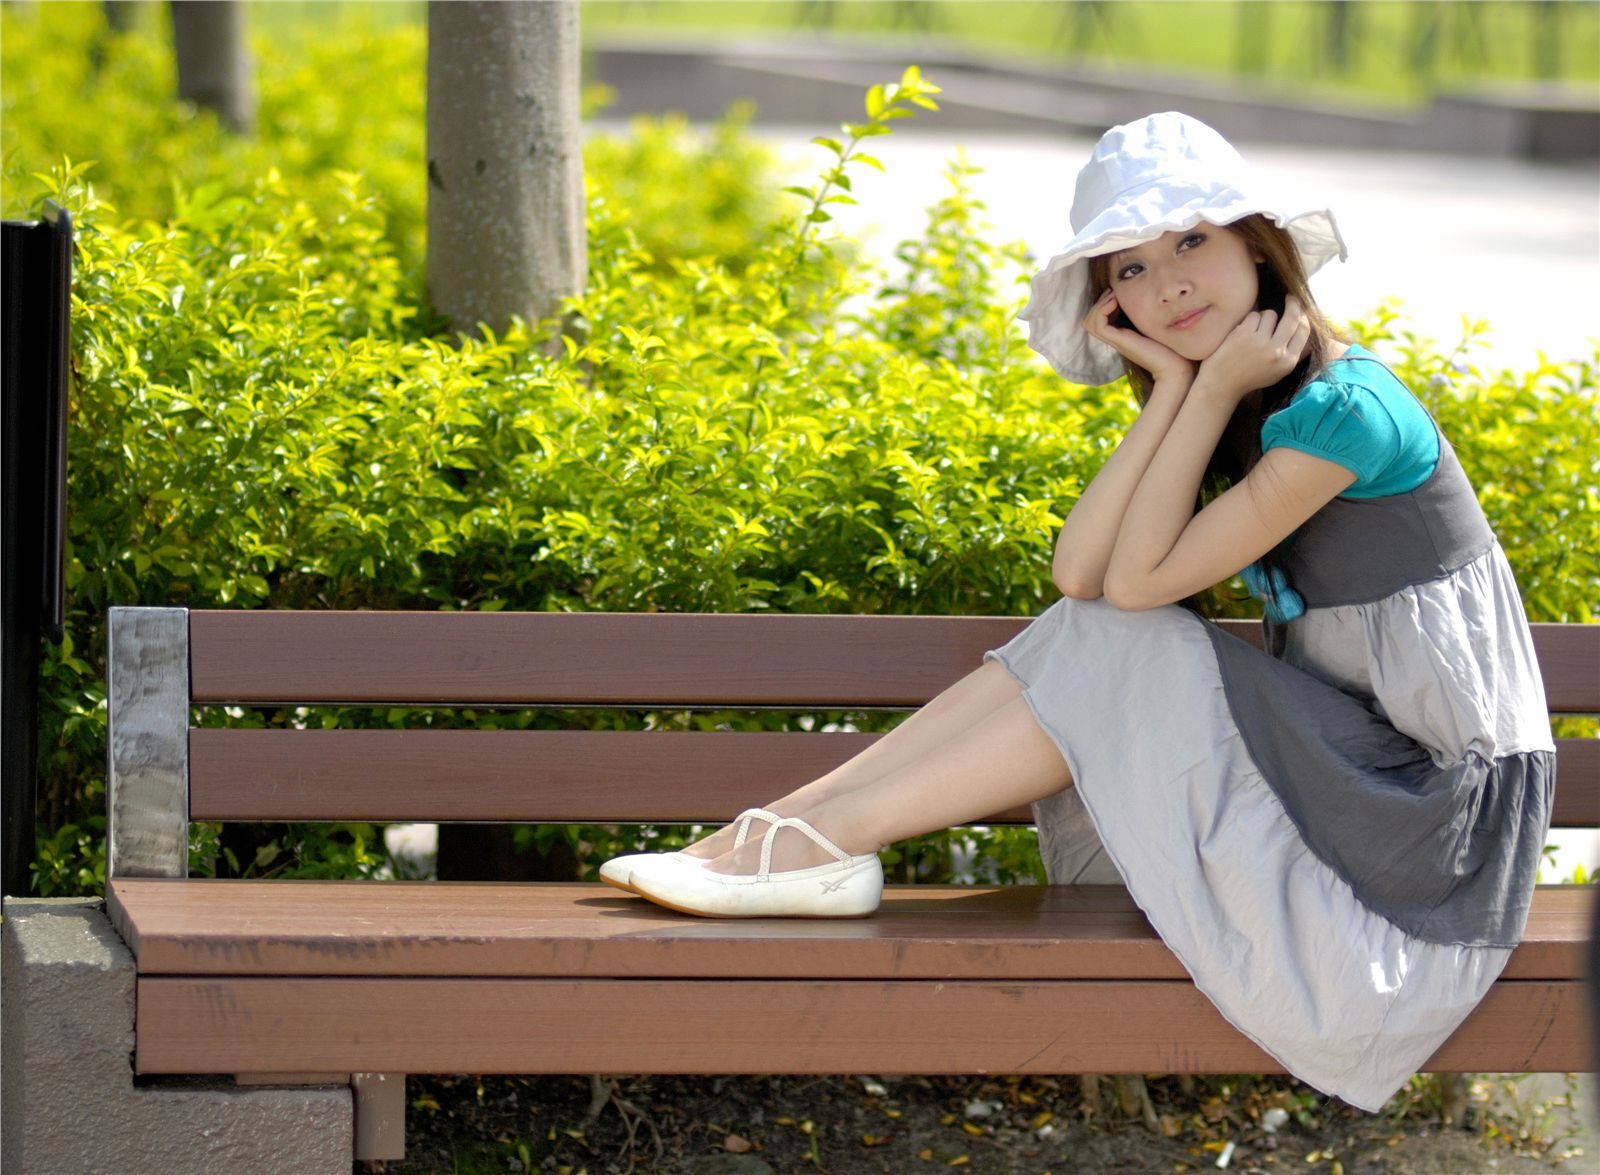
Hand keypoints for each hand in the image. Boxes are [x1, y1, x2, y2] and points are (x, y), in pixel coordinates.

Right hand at [1082, 290, 1194, 386]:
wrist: (1177, 368)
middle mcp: (1116, 338)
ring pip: (1089, 322)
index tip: (1119, 294)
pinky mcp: (1120, 342)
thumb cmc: (1173, 348)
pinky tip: (1116, 302)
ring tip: (1114, 297)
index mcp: (1123, 335)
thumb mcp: (1157, 324)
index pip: (1098, 318)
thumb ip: (1149, 314)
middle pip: (1089, 320)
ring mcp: (1116, 341)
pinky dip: (1102, 310)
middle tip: (1114, 293)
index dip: (1103, 303)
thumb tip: (1152, 294)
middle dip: (1098, 302)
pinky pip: (1097, 325)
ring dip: (1098, 305)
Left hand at [1194, 296, 1312, 404]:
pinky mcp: (1244, 334)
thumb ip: (1293, 353)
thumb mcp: (1277, 372)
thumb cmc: (1249, 377)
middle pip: (1292, 318)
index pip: (1303, 331)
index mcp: (1288, 362)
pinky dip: (1249, 321)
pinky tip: (1243, 332)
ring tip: (1255, 331)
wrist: (1222, 384)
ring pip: (1271, 314)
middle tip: (1290, 297)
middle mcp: (1276, 351)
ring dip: (1264, 318)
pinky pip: (1254, 315)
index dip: (1303, 316)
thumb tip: (1305, 329)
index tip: (1299, 309)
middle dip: (1293, 304)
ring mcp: (1260, 342)